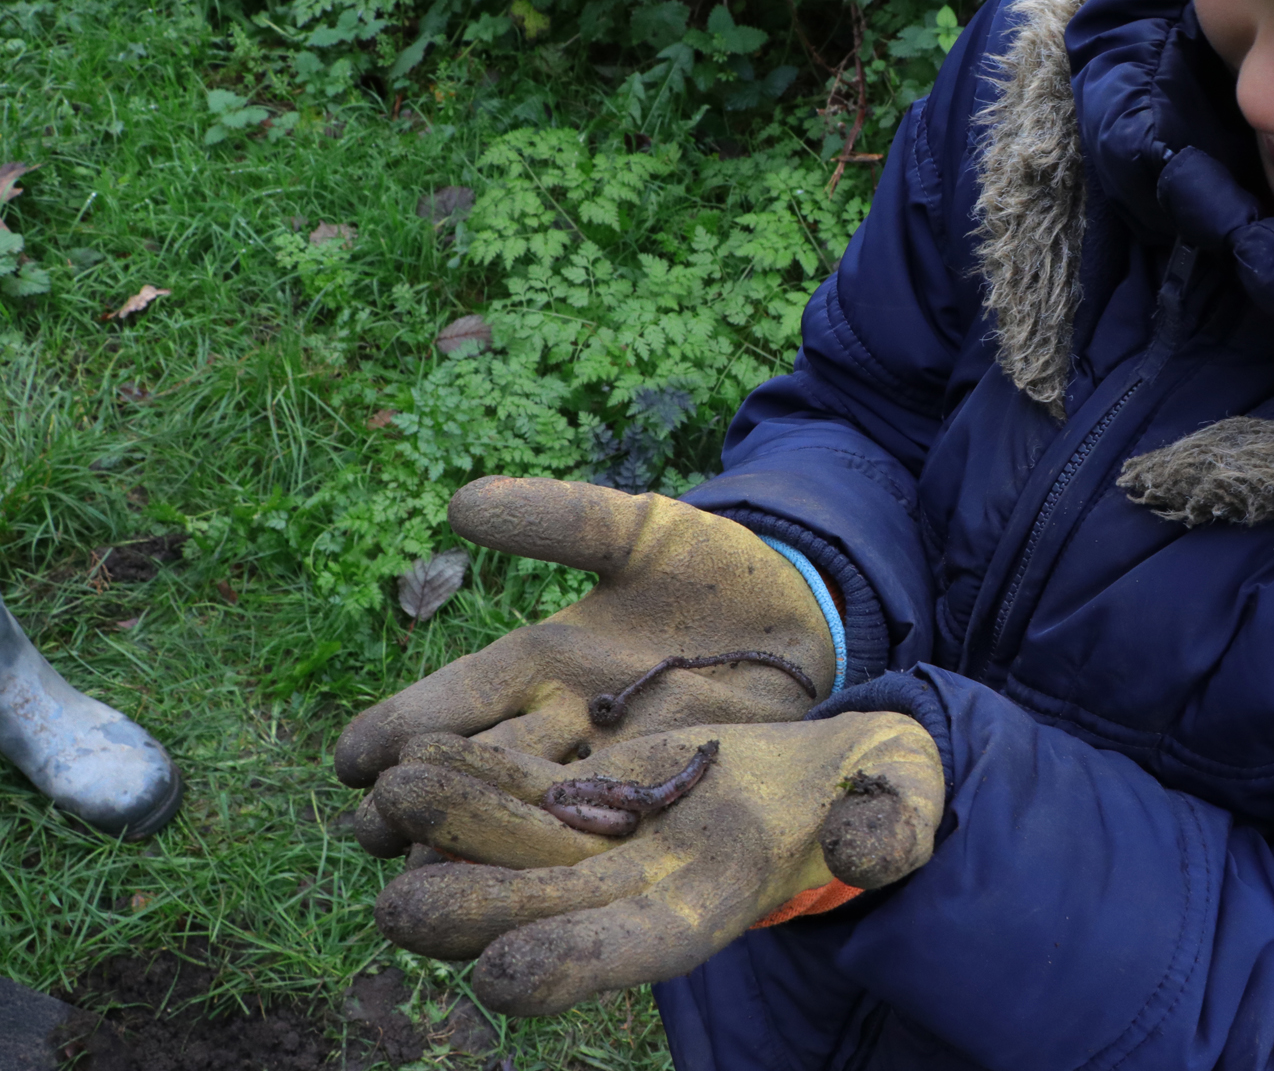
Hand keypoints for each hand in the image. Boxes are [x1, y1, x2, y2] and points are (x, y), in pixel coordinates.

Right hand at [334, 478, 837, 852]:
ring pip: (528, 815)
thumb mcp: (640, 532)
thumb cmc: (714, 572)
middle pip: (474, 771)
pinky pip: (606, 836)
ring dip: (480, 844)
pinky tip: (528, 892)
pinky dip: (564, 861)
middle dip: (420, 801)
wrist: (804, 617)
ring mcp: (613, 768)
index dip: (396, 727)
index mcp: (540, 663)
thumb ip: (559, 519)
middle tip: (370, 833)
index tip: (348, 760)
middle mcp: (563, 726)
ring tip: (427, 878)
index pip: (450, 700)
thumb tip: (459, 502)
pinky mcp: (666, 797)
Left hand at [363, 713, 942, 1014]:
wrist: (843, 761)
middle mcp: (651, 885)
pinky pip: (525, 788)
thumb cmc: (886, 787)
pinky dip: (473, 775)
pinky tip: (414, 754)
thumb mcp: (907, 795)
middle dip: (478, 909)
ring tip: (389, 801)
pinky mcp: (598, 792)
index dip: (577, 965)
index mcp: (722, 899)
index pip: (643, 948)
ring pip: (520, 847)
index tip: (503, 979)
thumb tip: (864, 853)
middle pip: (553, 908)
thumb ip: (894, 824)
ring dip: (454, 831)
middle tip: (399, 910)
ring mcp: (617, 840)